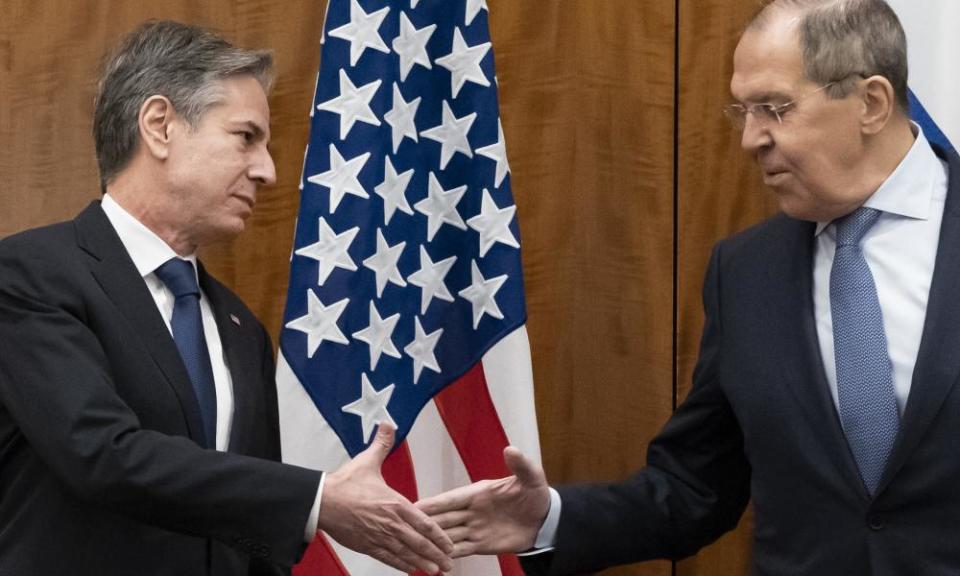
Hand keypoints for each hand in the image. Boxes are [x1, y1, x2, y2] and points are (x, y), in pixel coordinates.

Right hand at [318, 423, 452, 573]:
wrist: (322, 500)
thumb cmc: (345, 482)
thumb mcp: (368, 461)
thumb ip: (382, 444)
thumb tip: (388, 424)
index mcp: (396, 503)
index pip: (425, 523)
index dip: (440, 536)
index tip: (450, 543)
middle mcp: (391, 522)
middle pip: (419, 542)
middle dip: (436, 554)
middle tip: (449, 564)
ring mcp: (379, 536)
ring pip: (406, 553)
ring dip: (422, 563)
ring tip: (435, 571)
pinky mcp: (366, 545)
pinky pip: (388, 557)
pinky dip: (400, 564)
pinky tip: (410, 569)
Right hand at [416, 446, 550, 556]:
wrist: (545, 520)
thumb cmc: (536, 495)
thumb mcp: (531, 478)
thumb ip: (520, 466)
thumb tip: (511, 449)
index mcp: (478, 493)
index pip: (451, 499)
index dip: (433, 503)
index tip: (413, 506)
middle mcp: (472, 510)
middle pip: (444, 519)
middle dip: (425, 524)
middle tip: (403, 530)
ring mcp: (475, 528)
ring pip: (448, 536)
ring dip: (433, 542)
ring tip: (414, 549)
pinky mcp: (481, 544)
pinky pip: (461, 550)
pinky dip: (448, 556)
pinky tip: (434, 560)